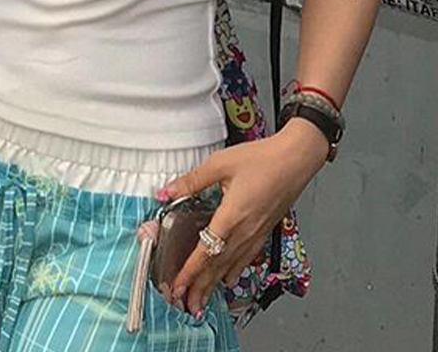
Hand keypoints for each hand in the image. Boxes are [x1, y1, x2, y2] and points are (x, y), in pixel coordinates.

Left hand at [156, 118, 327, 317]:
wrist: (296, 159)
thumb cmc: (262, 159)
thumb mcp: (220, 164)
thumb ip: (192, 181)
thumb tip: (166, 192)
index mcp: (231, 216)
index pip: (205, 252)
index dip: (189, 271)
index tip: (176, 286)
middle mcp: (245, 231)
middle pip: (218, 266)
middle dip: (200, 286)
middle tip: (186, 304)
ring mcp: (257, 233)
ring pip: (231, 265)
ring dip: (214, 284)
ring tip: (203, 300)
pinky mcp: (265, 230)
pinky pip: (246, 257)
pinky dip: (234, 270)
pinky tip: (228, 278)